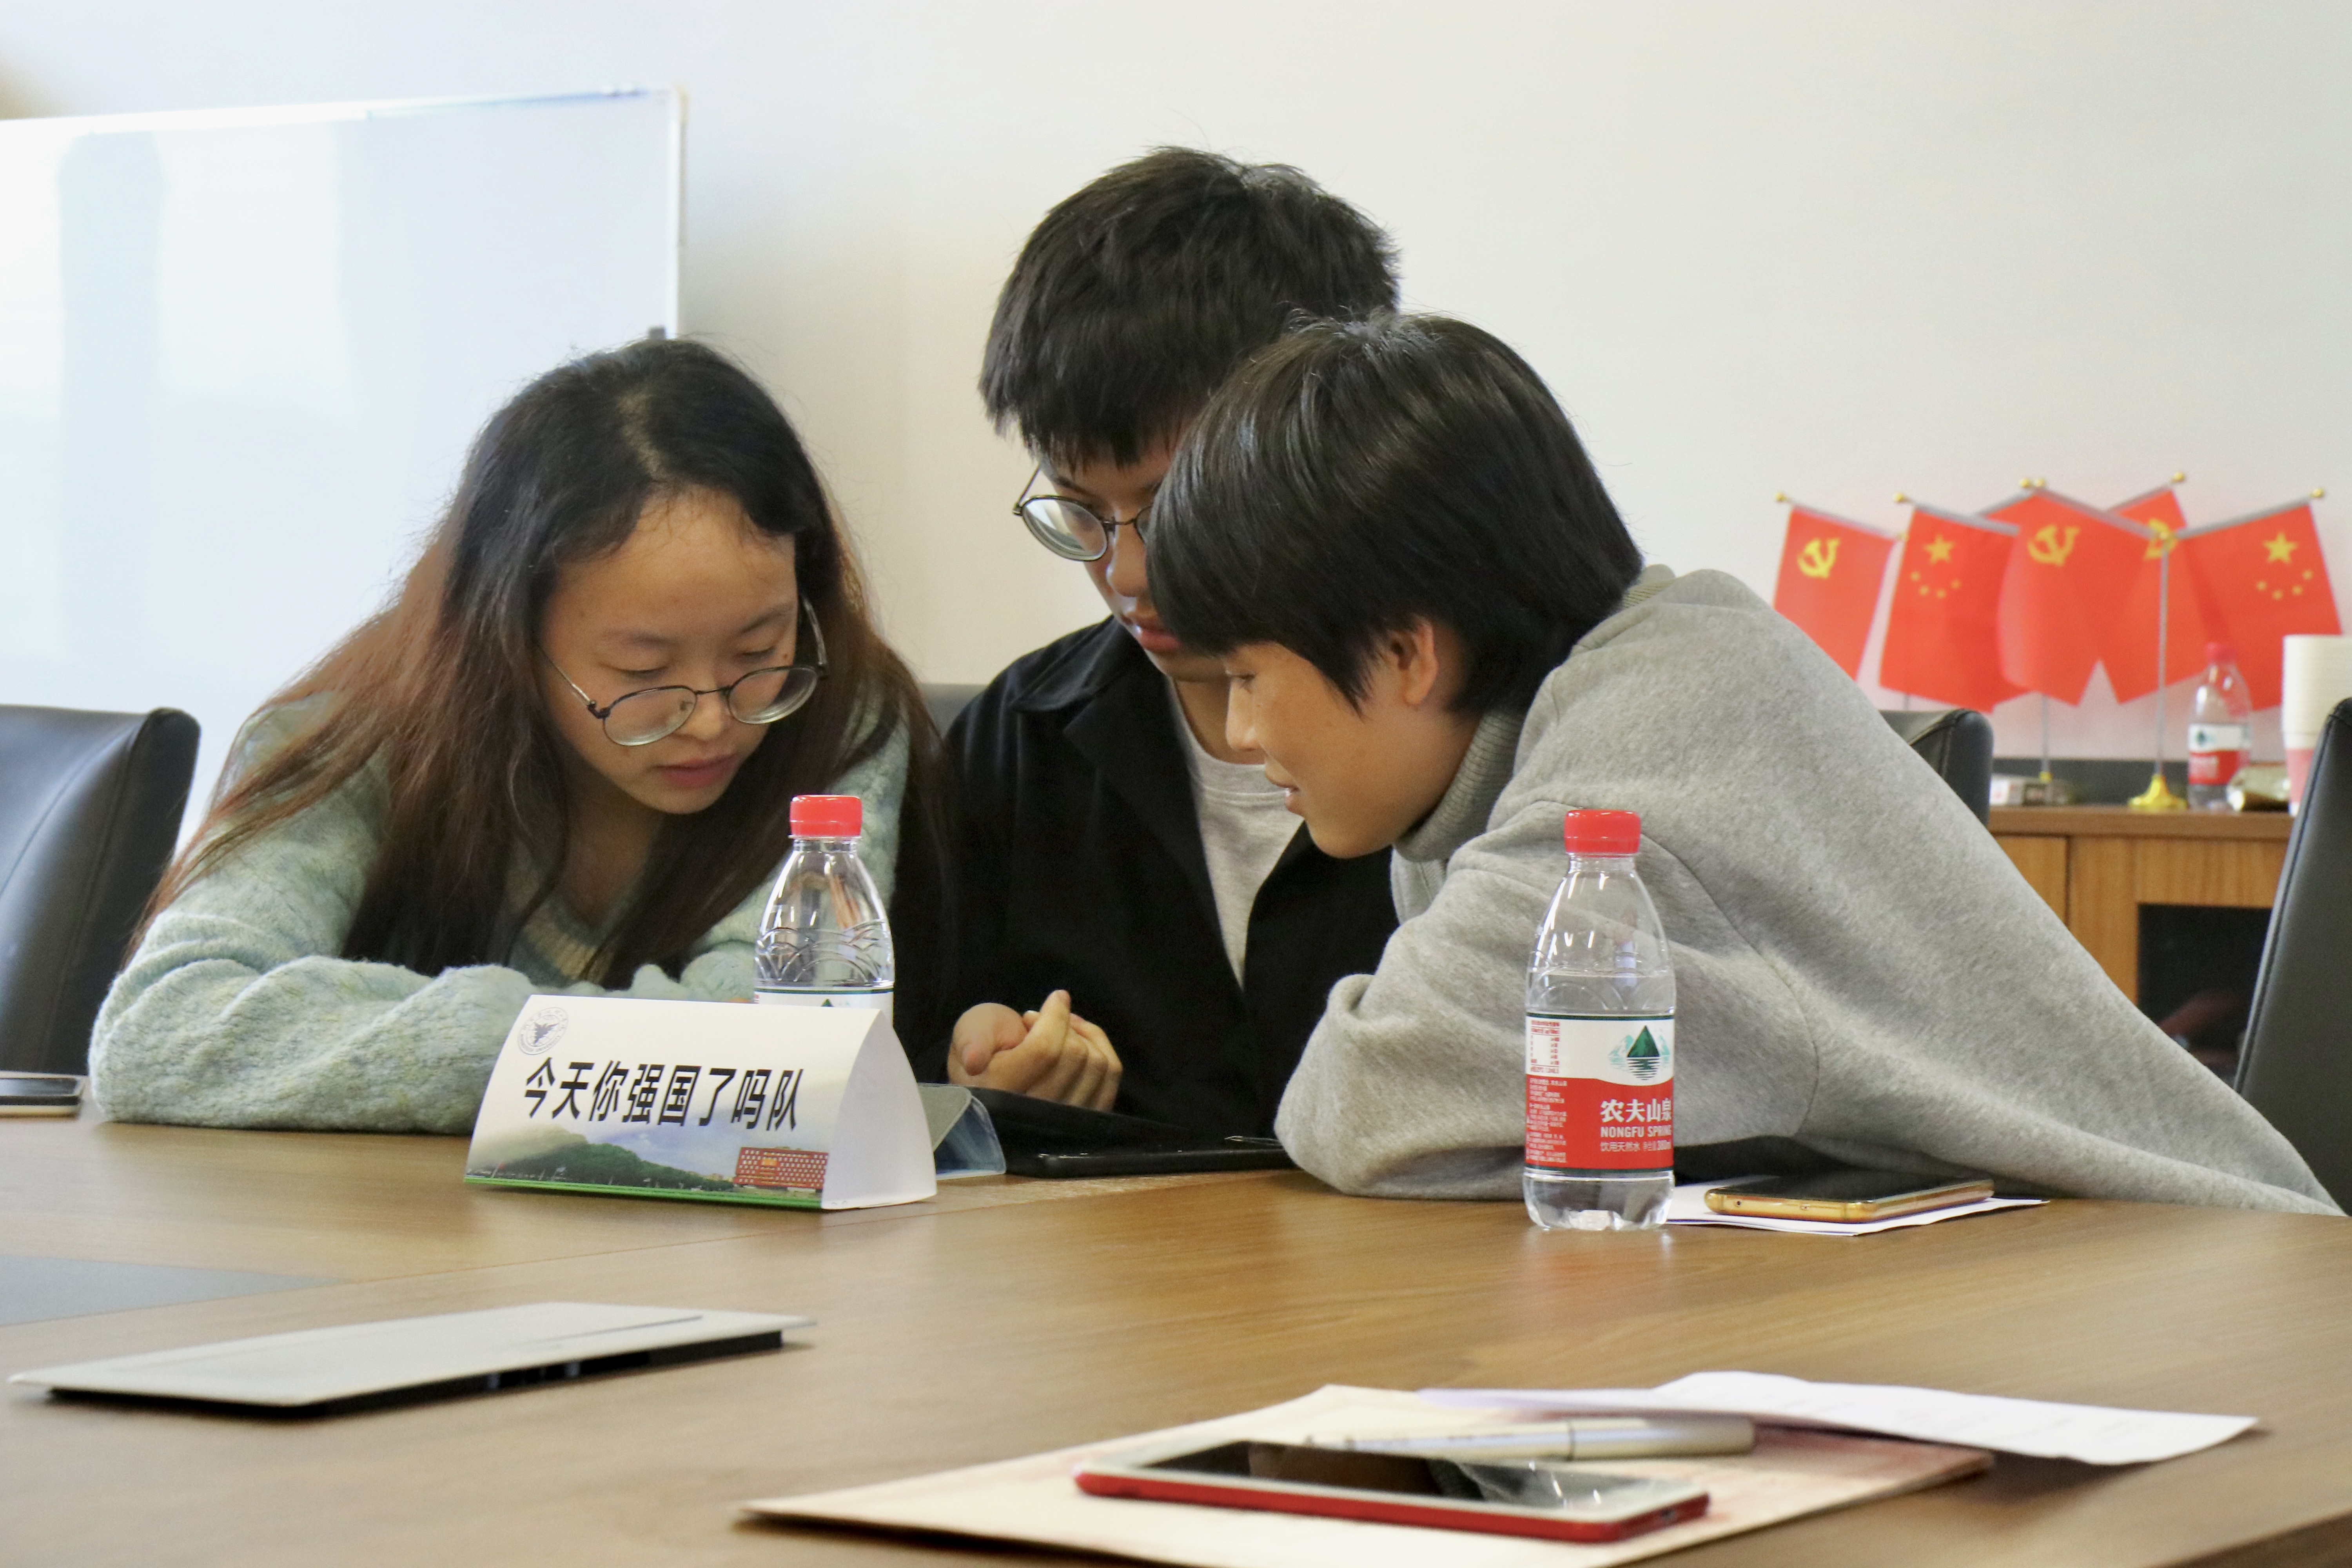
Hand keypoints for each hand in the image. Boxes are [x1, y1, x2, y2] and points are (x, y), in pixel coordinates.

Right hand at [947, 991, 1121, 1111]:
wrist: (995, 1071)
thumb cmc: (983, 1045)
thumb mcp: (969, 1032)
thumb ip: (971, 1040)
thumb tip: (975, 1061)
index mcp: (998, 1096)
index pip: (1044, 1050)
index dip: (1054, 1016)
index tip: (1053, 999)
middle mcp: (1033, 1120)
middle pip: (1075, 1056)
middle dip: (1065, 1025)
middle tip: (1045, 1020)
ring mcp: (1064, 1125)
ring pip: (1097, 1067)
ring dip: (1085, 1036)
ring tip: (1063, 1029)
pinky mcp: (1087, 1121)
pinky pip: (1111, 1079)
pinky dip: (1102, 1049)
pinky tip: (1082, 1041)